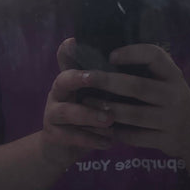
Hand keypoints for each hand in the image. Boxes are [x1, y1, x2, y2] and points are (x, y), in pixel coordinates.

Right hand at [40, 38, 116, 168]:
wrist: (61, 148)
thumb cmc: (87, 115)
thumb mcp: (96, 96)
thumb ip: (108, 81)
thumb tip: (136, 64)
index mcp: (70, 78)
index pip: (65, 58)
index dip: (70, 50)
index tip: (77, 41)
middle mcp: (58, 92)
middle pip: (62, 80)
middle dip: (78, 79)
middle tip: (93, 79)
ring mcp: (52, 113)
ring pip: (67, 112)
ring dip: (89, 115)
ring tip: (109, 119)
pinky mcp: (53, 134)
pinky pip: (71, 137)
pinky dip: (91, 140)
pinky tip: (109, 142)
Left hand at [86, 43, 189, 157]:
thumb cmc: (172, 99)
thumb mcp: (168, 80)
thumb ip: (147, 68)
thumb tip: (107, 53)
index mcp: (173, 75)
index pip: (155, 56)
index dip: (132, 53)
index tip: (110, 55)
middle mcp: (174, 95)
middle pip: (138, 86)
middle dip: (108, 81)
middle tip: (85, 78)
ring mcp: (170, 119)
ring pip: (133, 114)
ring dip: (107, 108)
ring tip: (86, 102)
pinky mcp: (165, 140)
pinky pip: (135, 137)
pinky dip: (115, 132)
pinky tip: (98, 125)